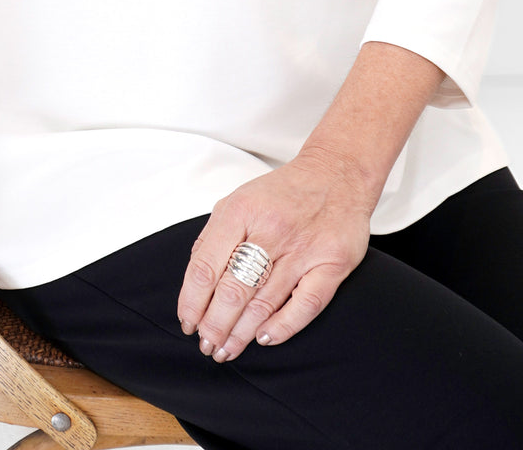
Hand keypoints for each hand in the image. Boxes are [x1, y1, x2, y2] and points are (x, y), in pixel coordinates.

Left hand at [175, 151, 373, 361]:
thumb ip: (215, 236)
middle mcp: (270, 230)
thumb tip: (195, 280)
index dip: (192, 301)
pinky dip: (282, 326)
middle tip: (206, 346)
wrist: (336, 174)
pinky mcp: (332, 264)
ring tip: (226, 350)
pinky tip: (264, 338)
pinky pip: (305, 305)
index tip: (187, 322)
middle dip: (214, 325)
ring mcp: (303, 249)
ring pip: (264, 303)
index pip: (206, 266)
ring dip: (241, 334)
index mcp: (241, 211)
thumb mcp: (239, 200)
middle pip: (233, 290)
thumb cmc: (282, 193)